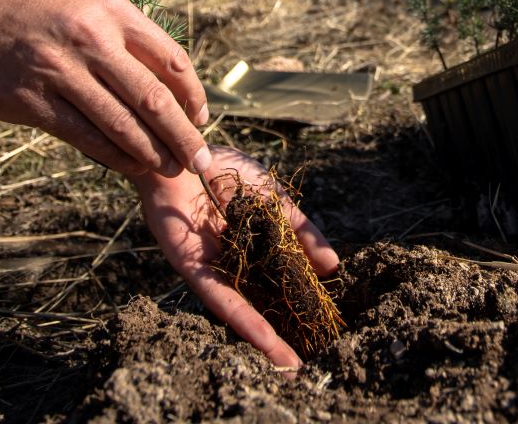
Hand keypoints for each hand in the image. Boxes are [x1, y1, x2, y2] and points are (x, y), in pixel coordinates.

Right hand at [0, 0, 211, 177]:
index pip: (171, 59)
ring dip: (154, 153)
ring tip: (172, 170)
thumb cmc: (20, 2)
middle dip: (185, 136)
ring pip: (123, 123)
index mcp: (110, 9)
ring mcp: (59, 70)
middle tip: (201, 161)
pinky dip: (115, 155)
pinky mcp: (29, 101)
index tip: (201, 119)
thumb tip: (161, 79)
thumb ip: (119, 34)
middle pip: (155, 97)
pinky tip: (131, 165)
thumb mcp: (80, 0)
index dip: (193, 96)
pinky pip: (85, 136)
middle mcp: (90, 38)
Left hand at [132, 146, 339, 367]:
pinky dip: (244, 320)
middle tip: (308, 361)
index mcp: (250, 246)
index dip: (301, 302)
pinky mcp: (191, 268)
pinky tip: (265, 340)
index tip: (325, 325)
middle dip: (283, 333)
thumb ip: (301, 232)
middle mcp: (231, 263)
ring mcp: (211, 268)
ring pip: (241, 310)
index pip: (280, 281)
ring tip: (291, 367)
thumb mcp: (274, 201)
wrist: (184, 150)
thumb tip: (333, 266)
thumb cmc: (222, 168)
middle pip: (261, 303)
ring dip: (266, 341)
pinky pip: (220, 299)